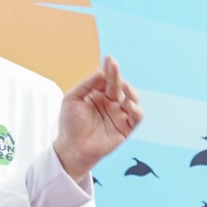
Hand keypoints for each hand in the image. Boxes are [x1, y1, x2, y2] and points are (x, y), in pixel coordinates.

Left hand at [52, 56, 141, 182]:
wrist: (72, 147)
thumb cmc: (70, 124)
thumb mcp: (72, 99)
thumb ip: (86, 85)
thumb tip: (101, 72)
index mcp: (98, 95)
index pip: (106, 79)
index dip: (109, 69)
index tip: (109, 59)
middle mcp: (110, 103)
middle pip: (118, 86)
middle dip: (117, 75)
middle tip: (114, 66)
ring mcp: (119, 115)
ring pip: (132, 98)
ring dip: (130, 91)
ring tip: (123, 87)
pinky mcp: (126, 128)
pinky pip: (136, 117)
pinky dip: (136, 109)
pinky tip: (129, 104)